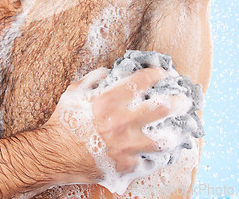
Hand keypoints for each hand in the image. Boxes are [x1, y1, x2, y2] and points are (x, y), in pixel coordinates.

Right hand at [45, 64, 186, 184]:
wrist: (54, 155)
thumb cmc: (64, 121)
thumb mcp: (76, 90)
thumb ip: (95, 77)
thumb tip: (110, 71)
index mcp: (110, 99)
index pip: (144, 80)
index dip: (159, 74)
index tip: (166, 74)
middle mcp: (122, 121)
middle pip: (162, 108)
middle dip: (179, 100)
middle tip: (184, 99)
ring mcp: (126, 146)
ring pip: (164, 140)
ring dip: (176, 133)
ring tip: (181, 129)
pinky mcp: (126, 166)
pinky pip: (151, 161)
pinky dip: (159, 156)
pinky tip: (165, 151)